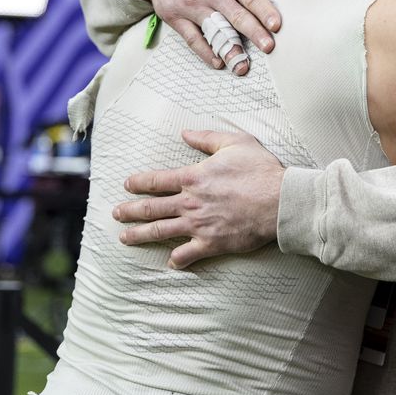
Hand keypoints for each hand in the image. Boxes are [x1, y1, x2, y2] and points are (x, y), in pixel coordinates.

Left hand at [112, 130, 284, 267]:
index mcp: (193, 177)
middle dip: (129, 211)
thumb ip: (206, 137)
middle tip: (116, 213)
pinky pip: (187, 254)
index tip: (127, 185)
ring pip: (160, 231)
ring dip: (139, 234)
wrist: (279, 200)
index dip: (139, 182)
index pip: (156, 180)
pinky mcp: (211, 243)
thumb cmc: (260, 169)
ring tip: (124, 238)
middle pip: (150, 208)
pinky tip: (170, 262)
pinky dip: (177, 259)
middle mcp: (190, 202)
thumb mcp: (235, 142)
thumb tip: (185, 133)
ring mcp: (198, 225)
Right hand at [150, 0, 296, 74]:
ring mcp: (192, 5)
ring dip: (229, 48)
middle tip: (269, 48)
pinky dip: (204, 52)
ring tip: (243, 66)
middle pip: (234, 14)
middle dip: (252, 32)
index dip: (263, 10)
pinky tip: (219, 63)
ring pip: (214, 30)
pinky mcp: (176, 17)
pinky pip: (192, 38)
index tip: (276, 25)